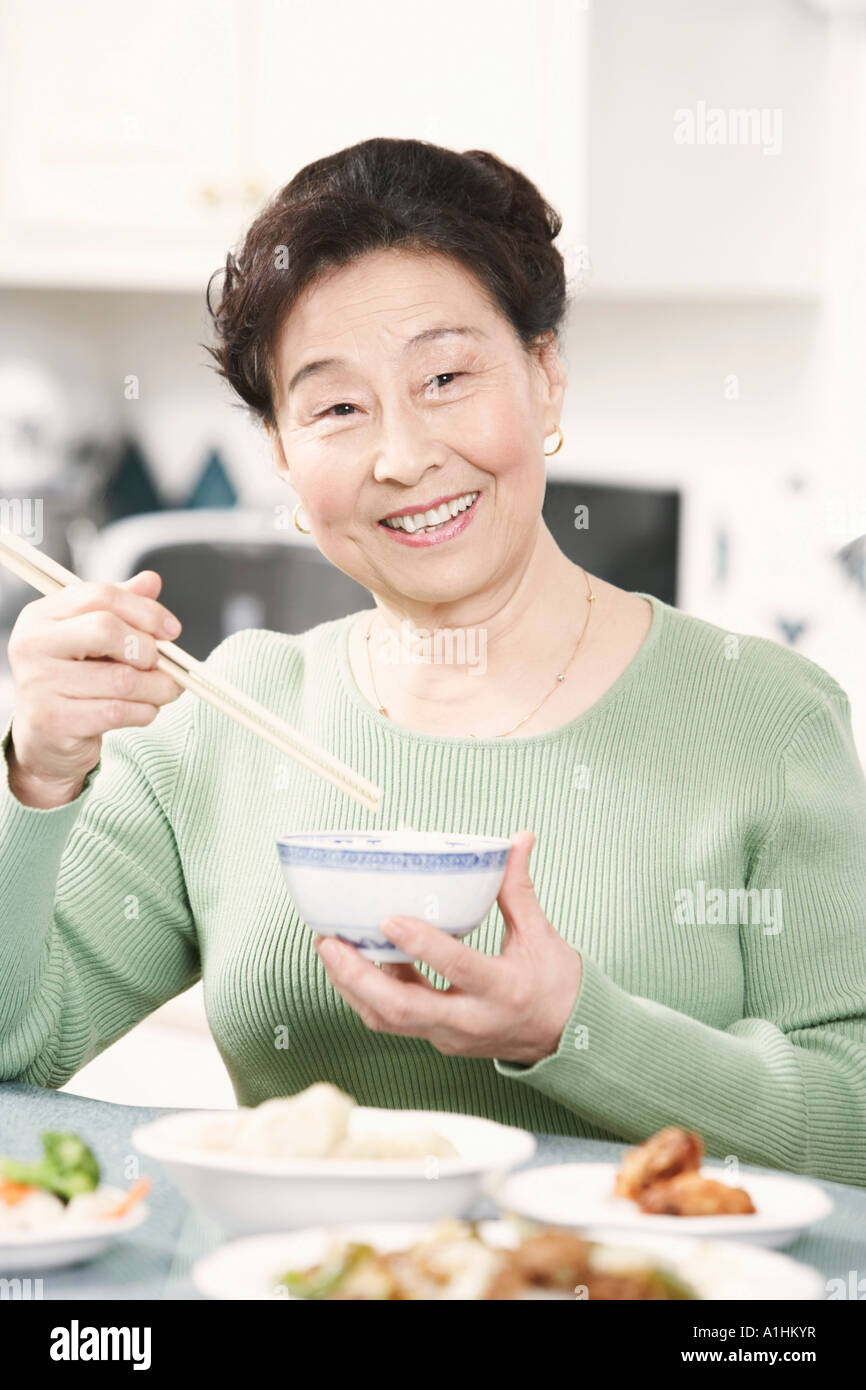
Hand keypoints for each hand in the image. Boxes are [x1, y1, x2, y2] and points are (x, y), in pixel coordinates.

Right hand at [6, 571, 182, 805]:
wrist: (46, 739)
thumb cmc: (75, 680)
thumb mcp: (93, 637)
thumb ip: (121, 607)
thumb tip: (151, 580)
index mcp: (41, 615)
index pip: (101, 596)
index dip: (145, 610)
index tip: (173, 630)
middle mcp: (32, 645)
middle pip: (107, 630)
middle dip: (147, 649)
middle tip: (161, 665)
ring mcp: (39, 684)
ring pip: (121, 679)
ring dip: (156, 687)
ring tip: (163, 691)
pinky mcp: (54, 721)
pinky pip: (117, 711)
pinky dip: (143, 711)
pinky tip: (144, 710)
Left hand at [313, 830, 582, 1064]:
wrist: (563, 1038)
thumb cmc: (554, 983)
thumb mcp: (541, 935)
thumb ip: (517, 888)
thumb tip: (518, 838)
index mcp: (502, 989)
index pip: (457, 968)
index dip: (421, 946)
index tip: (389, 918)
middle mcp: (471, 1019)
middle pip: (404, 1008)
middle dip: (359, 977)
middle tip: (329, 941)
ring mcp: (450, 1035)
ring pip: (389, 1020)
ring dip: (352, 986)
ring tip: (328, 948)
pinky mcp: (437, 1039)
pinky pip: (393, 1020)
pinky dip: (368, 993)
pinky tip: (351, 963)